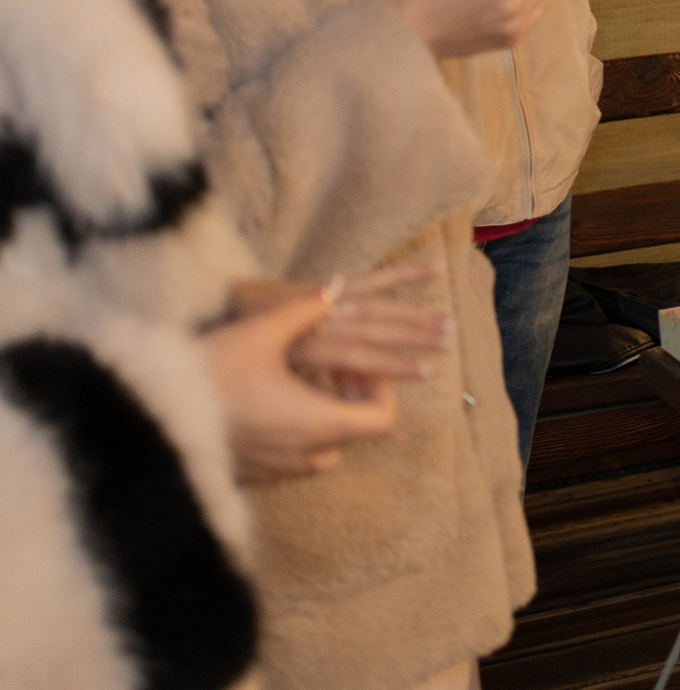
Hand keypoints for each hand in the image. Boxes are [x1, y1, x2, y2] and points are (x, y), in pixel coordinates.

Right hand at [202, 289, 400, 477]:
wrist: (147, 417)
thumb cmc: (209, 374)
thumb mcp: (262, 331)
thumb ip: (305, 309)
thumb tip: (333, 290)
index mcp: (319, 423)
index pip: (383, 419)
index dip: (380, 387)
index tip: (357, 363)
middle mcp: (304, 453)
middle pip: (355, 430)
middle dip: (351, 394)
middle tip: (331, 365)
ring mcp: (276, 468)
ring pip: (324, 446)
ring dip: (324, 413)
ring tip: (299, 379)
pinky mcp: (251, 472)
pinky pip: (292, 456)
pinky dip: (296, 429)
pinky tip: (269, 397)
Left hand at [234, 266, 450, 393]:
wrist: (221, 311)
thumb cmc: (245, 364)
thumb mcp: (269, 386)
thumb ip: (311, 396)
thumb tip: (345, 421)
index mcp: (301, 349)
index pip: (357, 356)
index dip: (392, 365)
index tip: (425, 373)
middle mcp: (315, 321)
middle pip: (373, 329)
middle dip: (414, 337)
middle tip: (448, 342)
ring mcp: (323, 299)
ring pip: (377, 307)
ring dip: (415, 314)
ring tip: (447, 323)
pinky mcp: (328, 283)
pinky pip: (370, 277)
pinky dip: (402, 273)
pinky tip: (434, 268)